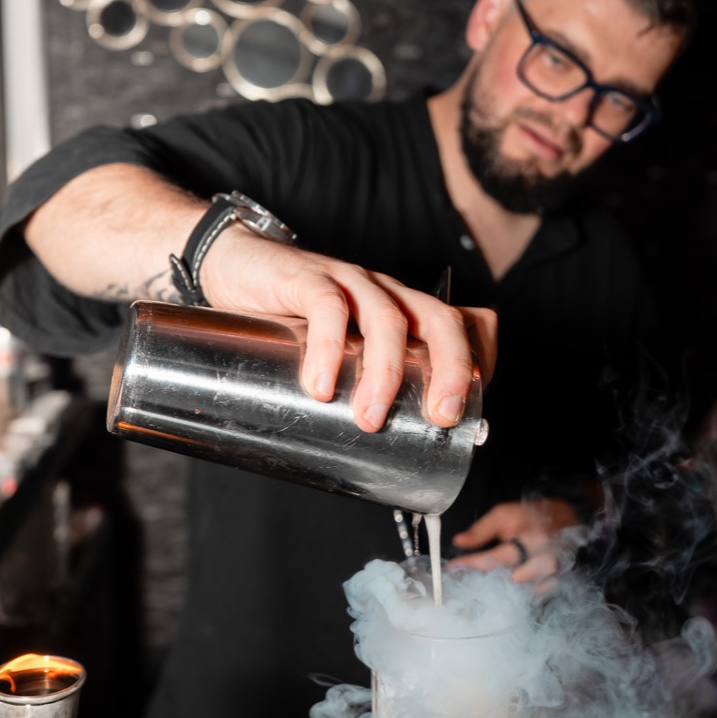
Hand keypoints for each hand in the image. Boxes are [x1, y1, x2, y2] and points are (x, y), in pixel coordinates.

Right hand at [202, 224, 496, 433]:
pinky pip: (327, 308)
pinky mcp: (308, 278)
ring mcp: (351, 282)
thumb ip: (360, 383)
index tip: (468, 410)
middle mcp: (387, 293)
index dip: (480, 361)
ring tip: (369, 418)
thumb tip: (375, 453)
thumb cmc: (295, 317)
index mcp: (405, 310)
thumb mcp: (341, 349)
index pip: (467, 323)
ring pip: (387, 318)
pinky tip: (321, 386)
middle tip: (441, 418)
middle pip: (441, 320)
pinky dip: (329, 349)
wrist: (236, 263)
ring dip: (385, 373)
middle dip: (451, 370)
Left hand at [450, 498, 581, 587]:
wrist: (569, 519)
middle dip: (484, 582)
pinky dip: (515, 595)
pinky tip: (502, 591)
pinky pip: (531, 598)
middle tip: (464, 579)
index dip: (470, 564)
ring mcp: (553, 576)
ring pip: (520, 593)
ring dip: (499, 591)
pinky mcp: (556, 585)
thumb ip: (482, 529)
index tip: (452, 568)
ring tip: (481, 586)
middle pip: (508, 581)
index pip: (495, 558)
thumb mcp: (506, 513)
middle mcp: (545, 560)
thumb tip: (459, 541)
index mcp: (531, 539)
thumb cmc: (534, 516)